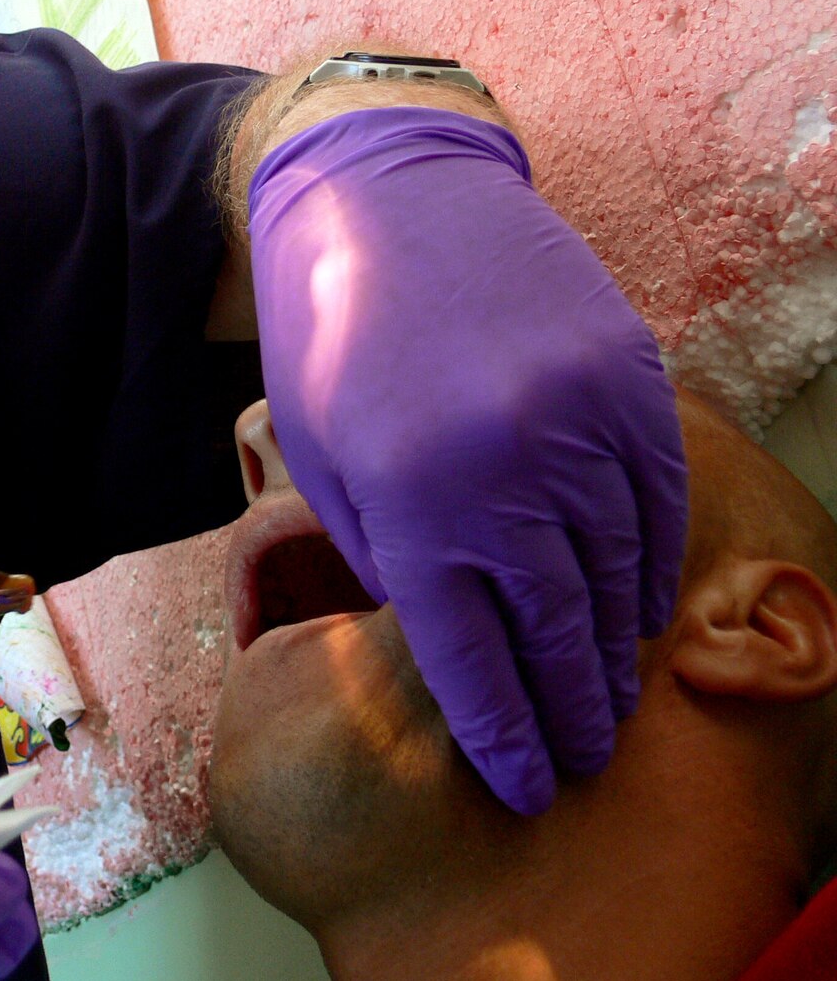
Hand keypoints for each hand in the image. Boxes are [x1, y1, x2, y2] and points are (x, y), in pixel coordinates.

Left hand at [247, 106, 687, 814]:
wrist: (388, 195)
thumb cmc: (335, 336)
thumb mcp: (322, 457)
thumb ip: (388, 555)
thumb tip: (458, 640)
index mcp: (411, 501)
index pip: (476, 658)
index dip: (508, 734)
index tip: (527, 785)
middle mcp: (504, 471)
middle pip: (558, 632)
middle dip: (571, 712)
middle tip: (580, 762)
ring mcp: (578, 422)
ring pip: (620, 575)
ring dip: (617, 651)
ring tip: (608, 700)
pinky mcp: (628, 380)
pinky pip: (658, 502)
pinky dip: (651, 566)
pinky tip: (633, 607)